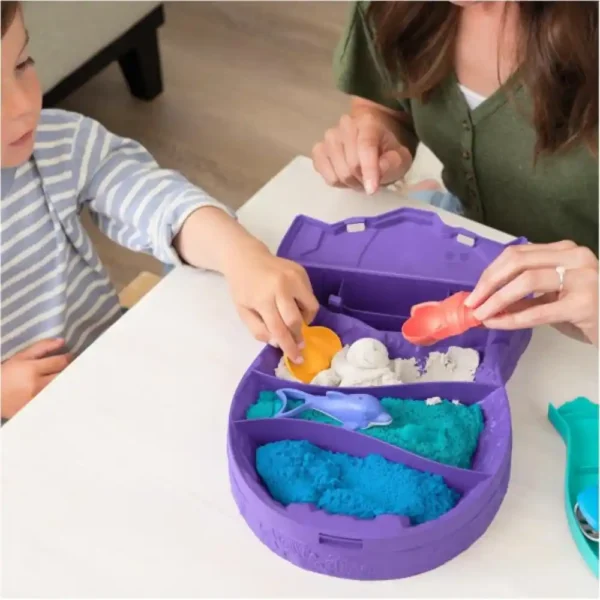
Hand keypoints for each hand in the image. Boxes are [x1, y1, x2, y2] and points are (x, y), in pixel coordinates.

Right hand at [1, 339, 71, 418]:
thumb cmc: (5, 374)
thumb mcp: (20, 357)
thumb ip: (42, 347)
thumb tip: (62, 341)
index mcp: (32, 369)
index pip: (60, 363)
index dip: (67, 358)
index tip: (69, 357)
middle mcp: (36, 385)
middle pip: (64, 376)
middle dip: (68, 370)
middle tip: (68, 368)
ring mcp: (37, 399)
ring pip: (61, 388)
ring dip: (64, 382)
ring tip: (61, 378)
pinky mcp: (37, 410)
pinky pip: (55, 400)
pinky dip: (58, 394)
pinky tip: (55, 390)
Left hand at [222, 242, 319, 361]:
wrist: (245, 258)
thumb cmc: (242, 287)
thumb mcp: (243, 311)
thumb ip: (258, 330)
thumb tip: (278, 342)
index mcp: (264, 298)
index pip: (280, 329)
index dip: (289, 346)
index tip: (297, 358)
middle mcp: (282, 286)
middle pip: (296, 320)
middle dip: (298, 336)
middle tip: (298, 344)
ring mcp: (294, 277)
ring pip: (310, 306)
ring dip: (305, 319)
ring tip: (295, 320)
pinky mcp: (301, 272)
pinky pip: (310, 295)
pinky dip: (304, 304)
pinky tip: (293, 304)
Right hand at [312, 112, 411, 194]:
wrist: (371, 142)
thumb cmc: (386, 150)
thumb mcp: (400, 158)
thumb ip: (392, 163)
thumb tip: (378, 171)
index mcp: (367, 123)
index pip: (365, 146)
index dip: (369, 170)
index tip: (372, 190)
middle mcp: (344, 125)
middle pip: (351, 165)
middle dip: (362, 179)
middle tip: (370, 181)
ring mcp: (329, 138)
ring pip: (337, 173)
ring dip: (350, 182)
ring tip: (359, 178)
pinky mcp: (318, 150)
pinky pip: (325, 174)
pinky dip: (337, 181)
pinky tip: (345, 176)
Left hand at [465, 241, 598, 345]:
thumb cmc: (587, 311)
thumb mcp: (554, 295)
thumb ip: (524, 294)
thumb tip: (485, 299)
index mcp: (564, 251)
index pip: (517, 254)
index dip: (491, 272)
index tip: (474, 291)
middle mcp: (574, 257)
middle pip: (517, 262)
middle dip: (488, 283)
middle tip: (472, 303)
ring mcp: (582, 278)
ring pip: (525, 281)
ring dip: (496, 299)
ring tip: (481, 314)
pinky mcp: (584, 303)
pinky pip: (538, 310)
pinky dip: (512, 318)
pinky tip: (497, 323)